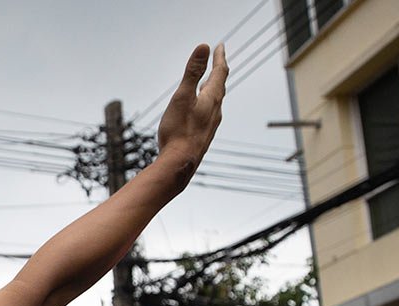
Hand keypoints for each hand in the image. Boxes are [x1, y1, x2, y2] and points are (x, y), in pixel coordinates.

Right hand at [155, 43, 227, 184]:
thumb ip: (192, 72)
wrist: (180, 164)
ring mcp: (210, 124)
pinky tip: (198, 112)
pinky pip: (208, 114)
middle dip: (218, 72)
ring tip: (208, 84)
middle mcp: (215, 111)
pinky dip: (206, 105)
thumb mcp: (182, 96)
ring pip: (214, 102)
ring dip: (212, 89)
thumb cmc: (179, 131)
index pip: (219, 72)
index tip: (219, 47)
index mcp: (211, 98)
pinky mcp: (203, 136)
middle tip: (218, 62)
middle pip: (219, 87)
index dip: (219, 58)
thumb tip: (204, 46)